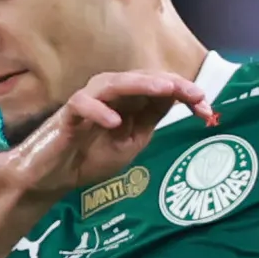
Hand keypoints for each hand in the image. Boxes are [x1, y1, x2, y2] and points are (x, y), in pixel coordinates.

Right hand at [0, 68, 219, 204]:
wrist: (51, 178)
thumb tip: (175, 100)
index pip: (160, 90)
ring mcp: (88, 101)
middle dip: (172, 85)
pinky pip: (83, 104)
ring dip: (142, 84)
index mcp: (128, 101)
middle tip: (196, 95)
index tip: (207, 110)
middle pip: (143, 79)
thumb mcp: (129, 144)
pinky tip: (114, 122)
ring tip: (165, 90)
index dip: (185, 96)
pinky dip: (99, 111)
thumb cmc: (87, 158)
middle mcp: (110, 95)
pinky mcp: (67, 114)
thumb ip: (148, 122)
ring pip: (116, 82)